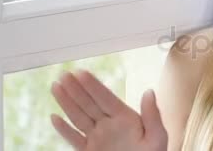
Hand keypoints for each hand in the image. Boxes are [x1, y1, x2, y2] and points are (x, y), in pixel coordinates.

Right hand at [50, 70, 167, 150]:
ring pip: (78, 117)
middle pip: (89, 103)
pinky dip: (63, 130)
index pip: (106, 98)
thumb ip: (152, 116)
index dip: (93, 85)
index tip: (81, 72)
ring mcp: (97, 138)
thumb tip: (149, 92)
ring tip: (57, 86)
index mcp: (125, 119)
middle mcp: (109, 126)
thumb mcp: (157, 137)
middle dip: (76, 89)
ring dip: (66, 102)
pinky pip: (74, 139)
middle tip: (64, 74)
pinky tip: (54, 117)